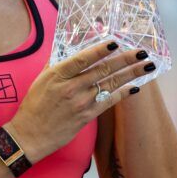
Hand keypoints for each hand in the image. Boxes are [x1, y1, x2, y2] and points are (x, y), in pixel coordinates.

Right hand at [5, 41, 153, 162]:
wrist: (30, 135)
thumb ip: (56, 65)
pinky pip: (109, 101)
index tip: (115, 42)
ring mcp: (81, 102)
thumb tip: (68, 50)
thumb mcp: (40, 80)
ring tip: (146, 65)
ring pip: (110, 84)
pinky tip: (135, 87)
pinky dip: (123, 93)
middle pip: (103, 70)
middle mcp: (71, 87)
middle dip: (125, 59)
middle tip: (141, 51)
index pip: (83, 58)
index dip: (100, 50)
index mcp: (57, 75)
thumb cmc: (34, 106)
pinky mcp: (87, 116)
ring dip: (131, 74)